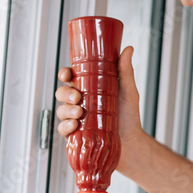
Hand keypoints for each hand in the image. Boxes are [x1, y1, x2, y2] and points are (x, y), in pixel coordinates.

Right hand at [54, 46, 143, 171]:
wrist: (131, 143)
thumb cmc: (128, 117)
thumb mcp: (128, 92)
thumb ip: (125, 71)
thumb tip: (128, 49)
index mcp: (89, 89)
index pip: (71, 78)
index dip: (65, 74)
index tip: (68, 74)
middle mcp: (80, 103)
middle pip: (62, 93)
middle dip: (65, 93)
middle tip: (77, 96)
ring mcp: (76, 119)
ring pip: (61, 110)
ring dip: (67, 110)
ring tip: (80, 112)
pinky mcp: (75, 135)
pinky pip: (63, 129)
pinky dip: (66, 126)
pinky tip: (75, 125)